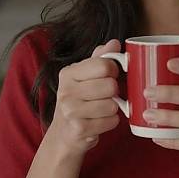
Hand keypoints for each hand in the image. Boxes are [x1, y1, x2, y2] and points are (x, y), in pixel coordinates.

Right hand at [49, 39, 121, 156]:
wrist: (63, 134)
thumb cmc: (79, 101)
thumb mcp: (85, 76)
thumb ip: (100, 58)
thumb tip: (115, 43)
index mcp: (68, 73)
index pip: (104, 64)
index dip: (113, 71)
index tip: (108, 76)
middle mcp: (66, 90)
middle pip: (110, 85)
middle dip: (113, 92)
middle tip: (104, 96)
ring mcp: (70, 111)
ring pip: (112, 105)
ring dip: (112, 109)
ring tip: (100, 110)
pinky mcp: (79, 129)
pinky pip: (111, 121)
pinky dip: (110, 122)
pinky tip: (99, 122)